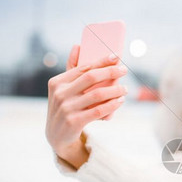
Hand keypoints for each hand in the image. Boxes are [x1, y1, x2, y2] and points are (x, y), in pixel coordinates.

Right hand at [45, 45, 127, 165]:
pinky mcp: (74, 122)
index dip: (101, 61)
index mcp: (57, 82)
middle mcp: (60, 94)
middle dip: (111, 72)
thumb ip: (71, 69)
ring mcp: (66, 108)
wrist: (57, 136)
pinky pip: (98, 111)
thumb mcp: (63, 89)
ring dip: (115, 90)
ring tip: (124, 89)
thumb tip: (77, 46)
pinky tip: (120, 101)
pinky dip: (112, 105)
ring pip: (97, 95)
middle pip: (91, 77)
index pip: (83, 67)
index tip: (116, 56)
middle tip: (124, 70)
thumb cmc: (66, 107)